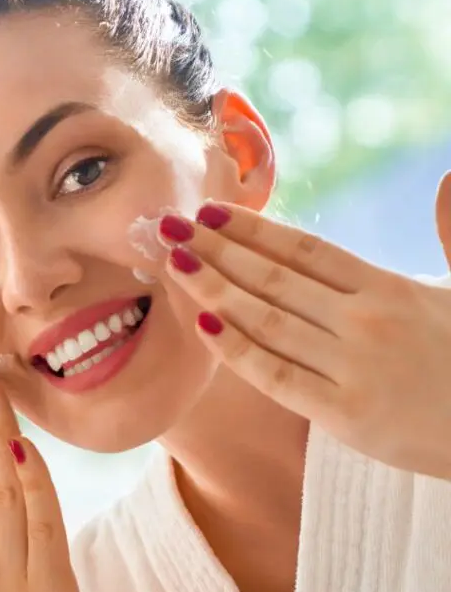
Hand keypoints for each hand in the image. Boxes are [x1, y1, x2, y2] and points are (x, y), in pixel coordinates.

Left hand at [160, 171, 450, 479]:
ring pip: (267, 319)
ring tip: (173, 263)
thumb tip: (448, 178)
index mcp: (389, 288)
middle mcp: (365, 319)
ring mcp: (352, 366)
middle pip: (274, 277)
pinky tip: (202, 325)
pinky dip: (237, 349)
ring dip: (214, 288)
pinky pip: (276, 375)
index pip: (305, 249)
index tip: (211, 212)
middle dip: (216, 250)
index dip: (253, 229)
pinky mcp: (344, 413)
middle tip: (169, 227)